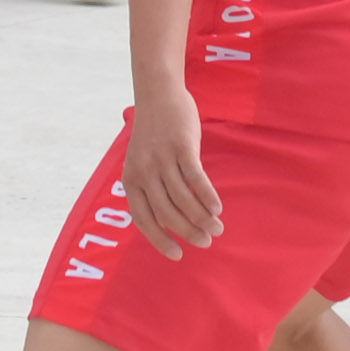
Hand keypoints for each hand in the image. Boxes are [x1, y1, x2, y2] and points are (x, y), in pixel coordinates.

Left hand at [125, 87, 224, 254]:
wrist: (158, 95)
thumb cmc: (153, 134)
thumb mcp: (141, 162)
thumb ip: (151, 188)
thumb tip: (170, 222)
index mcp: (131, 180)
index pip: (144, 219)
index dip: (160, 240)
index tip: (178, 254)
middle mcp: (144, 172)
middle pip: (167, 213)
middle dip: (188, 232)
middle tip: (206, 242)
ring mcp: (162, 159)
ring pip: (184, 200)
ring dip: (202, 218)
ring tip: (217, 228)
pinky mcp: (182, 147)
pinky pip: (196, 179)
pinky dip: (208, 197)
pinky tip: (217, 209)